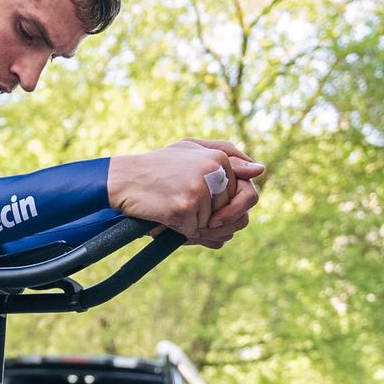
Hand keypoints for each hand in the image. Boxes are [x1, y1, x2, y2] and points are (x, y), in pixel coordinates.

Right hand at [107, 139, 264, 246]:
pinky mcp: (184, 208)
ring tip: (172, 212)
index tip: (210, 206)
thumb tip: (260, 170)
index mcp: (220, 158)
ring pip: (212, 226)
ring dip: (194, 227)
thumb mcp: (192, 151)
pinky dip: (178, 231)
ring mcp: (199, 191)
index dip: (229, 208)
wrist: (123, 179)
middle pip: (230, 214)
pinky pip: (192, 232)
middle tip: (188, 212)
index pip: (246, 195)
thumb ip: (228, 156)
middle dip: (212, 220)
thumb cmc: (157, 166)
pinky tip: (163, 218)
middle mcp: (214, 172)